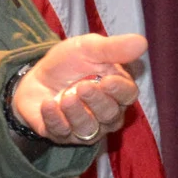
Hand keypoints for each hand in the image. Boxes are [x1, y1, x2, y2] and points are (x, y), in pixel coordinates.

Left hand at [10, 33, 147, 143]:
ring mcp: (85, 127)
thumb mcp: (88, 48)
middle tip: (82, 86)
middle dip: (97, 102)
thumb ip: (113, 48)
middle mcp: (106, 114)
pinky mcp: (62, 135)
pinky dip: (55, 118)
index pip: (128, 95)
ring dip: (77, 113)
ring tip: (65, 97)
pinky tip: (48, 104)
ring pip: (89, 129)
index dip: (120, 90)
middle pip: (111, 115)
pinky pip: (62, 133)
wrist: (35, 77)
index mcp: (117, 90)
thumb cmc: (68, 63)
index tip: (107, 80)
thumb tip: (142, 42)